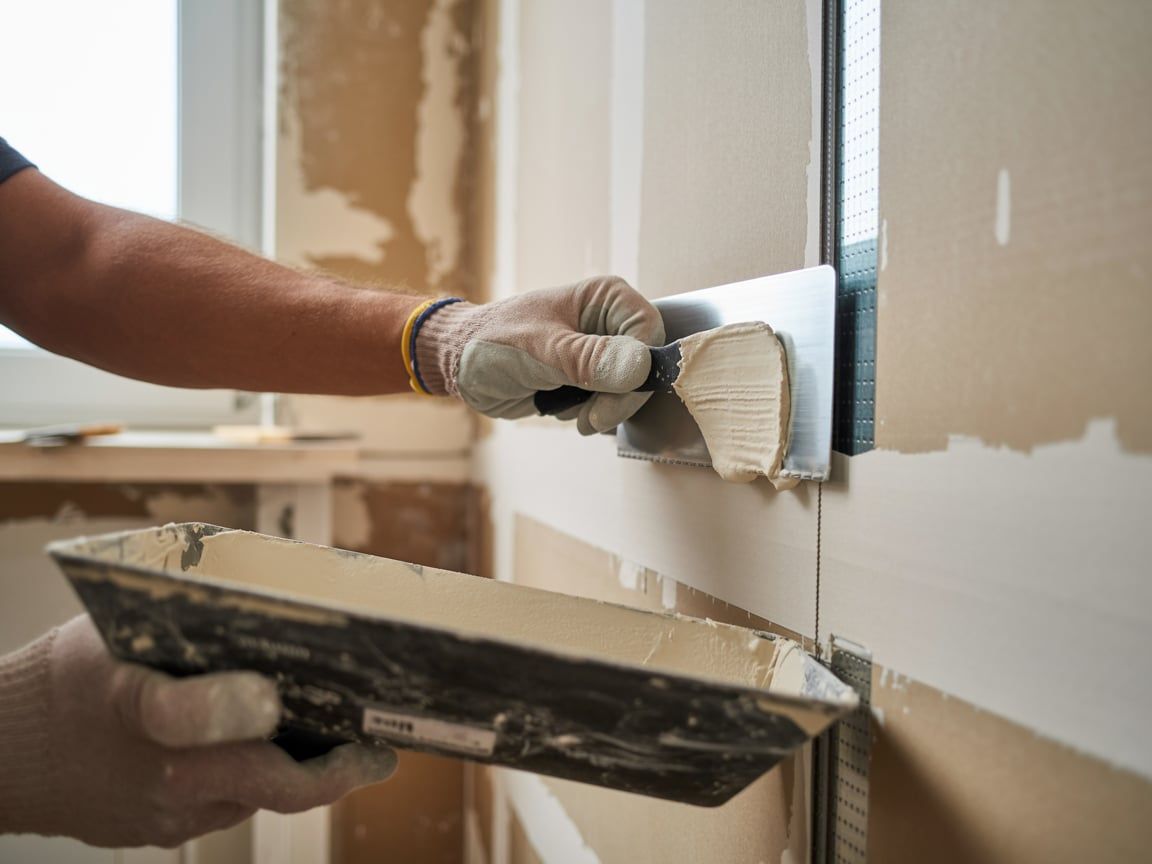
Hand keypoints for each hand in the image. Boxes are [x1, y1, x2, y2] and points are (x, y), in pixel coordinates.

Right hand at [0, 616, 395, 847]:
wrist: (7, 754)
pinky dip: (264, 778)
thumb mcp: (112, 627)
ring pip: (257, 797)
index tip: (284, 698)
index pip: (182, 715)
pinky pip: (233, 806)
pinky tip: (290, 749)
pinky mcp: (165, 833)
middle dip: (332, 773)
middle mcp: (155, 772)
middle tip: (380, 754)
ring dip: (305, 773)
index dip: (233, 709)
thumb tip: (269, 596)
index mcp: (131, 703)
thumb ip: (185, 616)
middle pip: (259, 784)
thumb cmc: (68, 675)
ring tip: (353, 742)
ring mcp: (164, 814)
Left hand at [413, 276, 664, 433]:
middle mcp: (609, 323)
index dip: (640, 367)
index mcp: (604, 298)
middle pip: (645, 366)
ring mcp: (601, 353)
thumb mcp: (541, 350)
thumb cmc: (491, 342)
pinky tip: (564, 409)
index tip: (613, 396)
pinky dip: (592, 414)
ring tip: (566, 407)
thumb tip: (639, 366)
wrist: (459, 364)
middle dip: (619, 397)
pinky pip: (611, 403)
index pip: (649, 331)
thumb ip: (590, 359)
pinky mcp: (590, 379)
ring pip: (629, 390)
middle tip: (590, 417)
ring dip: (602, 408)